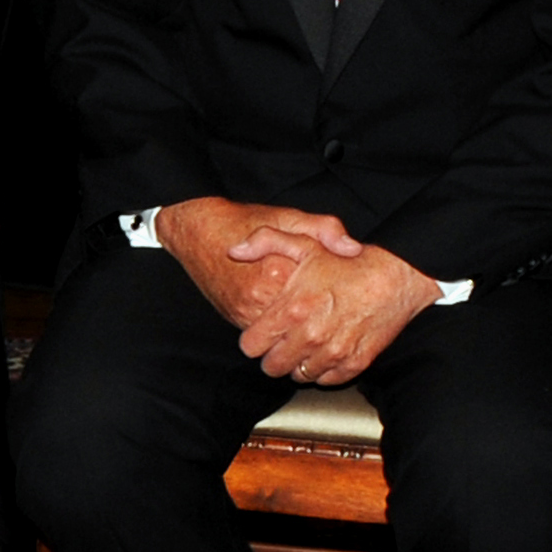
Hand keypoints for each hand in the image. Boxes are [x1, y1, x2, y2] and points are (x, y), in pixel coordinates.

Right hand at [152, 194, 355, 330]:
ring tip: (318, 318)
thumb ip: (324, 230)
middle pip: (304, 321)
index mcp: (279, 270)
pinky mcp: (236, 318)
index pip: (319, 296)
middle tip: (337, 312)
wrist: (197, 232)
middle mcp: (260, 296)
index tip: (347, 292)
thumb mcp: (289, 217)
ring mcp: (245, 311)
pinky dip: (282, 330)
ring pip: (285, 333)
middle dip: (322, 318)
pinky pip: (267, 334)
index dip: (337, 295)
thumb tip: (353, 249)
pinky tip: (294, 319)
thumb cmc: (244, 221)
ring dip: (302, 328)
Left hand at [230, 239, 442, 385]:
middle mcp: (311, 335)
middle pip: (271, 367)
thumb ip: (264, 242)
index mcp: (292, 309)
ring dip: (297, 363)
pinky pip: (327, 380)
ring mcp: (334, 352)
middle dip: (272, 356)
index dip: (253, 340)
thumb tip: (234, 250)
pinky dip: (322, 370)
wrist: (396, 277)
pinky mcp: (355, 363)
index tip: (261, 333)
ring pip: (298, 376)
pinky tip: (324, 351)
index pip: (251, 346)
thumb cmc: (347, 263)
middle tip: (281, 343)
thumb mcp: (304, 243)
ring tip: (303, 345)